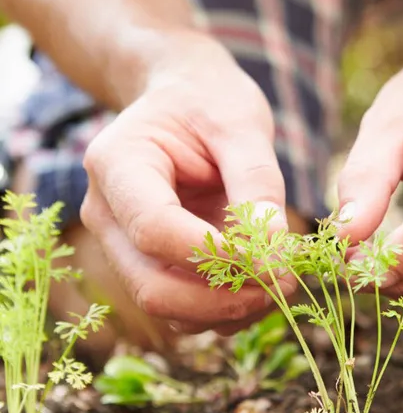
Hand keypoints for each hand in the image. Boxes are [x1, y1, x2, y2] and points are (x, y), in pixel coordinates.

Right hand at [81, 34, 289, 334]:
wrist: (189, 100)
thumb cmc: (211, 103)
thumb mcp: (242, 125)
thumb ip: (257, 183)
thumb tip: (273, 251)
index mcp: (116, 163)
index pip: (154, 229)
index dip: (216, 255)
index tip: (274, 262)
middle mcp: (107, 213)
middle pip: (151, 286)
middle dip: (222, 299)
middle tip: (284, 284)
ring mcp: (124, 246)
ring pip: (166, 307)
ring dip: (228, 311)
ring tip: (282, 284)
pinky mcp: (151, 266)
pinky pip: (182, 309)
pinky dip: (226, 311)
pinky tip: (264, 286)